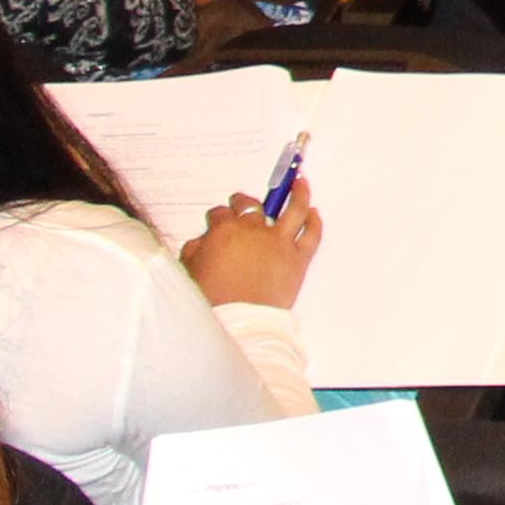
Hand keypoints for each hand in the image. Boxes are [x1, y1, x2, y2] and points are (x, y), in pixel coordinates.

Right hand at [183, 183, 320, 310]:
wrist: (236, 323)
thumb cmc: (210, 300)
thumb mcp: (190, 270)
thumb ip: (196, 250)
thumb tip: (204, 240)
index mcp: (224, 231)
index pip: (221, 214)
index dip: (218, 216)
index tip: (218, 220)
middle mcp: (254, 230)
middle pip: (252, 206)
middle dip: (244, 202)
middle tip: (243, 201)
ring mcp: (279, 242)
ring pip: (294, 208)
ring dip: (297, 192)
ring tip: (300, 182)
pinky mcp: (298, 258)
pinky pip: (311, 234)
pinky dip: (314, 221)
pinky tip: (313, 212)